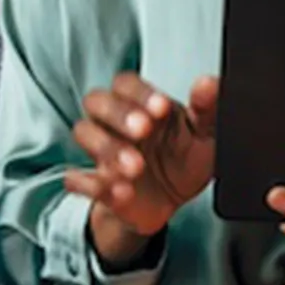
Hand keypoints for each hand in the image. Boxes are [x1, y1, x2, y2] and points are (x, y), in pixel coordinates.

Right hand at [65, 72, 218, 236]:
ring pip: (85, 133)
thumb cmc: (184, 157)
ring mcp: (103, 152)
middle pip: (97, 101)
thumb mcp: (204, 133)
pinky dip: (93, 184)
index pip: (127, 83)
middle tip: (144, 130)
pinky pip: (77, 178)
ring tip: (136, 167)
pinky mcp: (97, 184)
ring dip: (107, 148)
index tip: (162, 107)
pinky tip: (121, 191)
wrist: (172, 201)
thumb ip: (207, 109)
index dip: (141, 93)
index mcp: (142, 103)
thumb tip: (207, 84)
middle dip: (118, 114)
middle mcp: (116, 122)